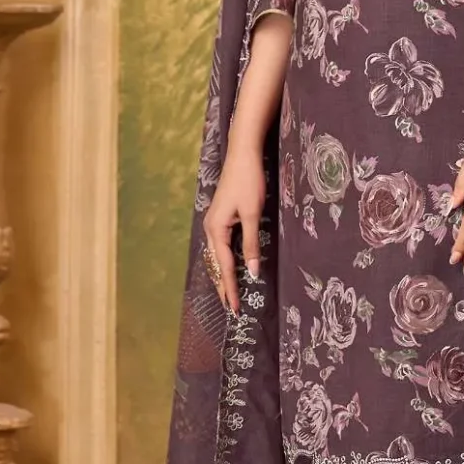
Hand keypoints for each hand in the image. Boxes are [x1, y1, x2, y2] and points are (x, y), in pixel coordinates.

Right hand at [203, 140, 266, 315]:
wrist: (243, 155)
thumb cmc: (249, 182)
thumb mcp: (253, 215)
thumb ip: (252, 244)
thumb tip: (253, 272)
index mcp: (216, 230)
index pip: (225, 267)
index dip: (231, 288)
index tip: (235, 308)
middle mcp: (210, 229)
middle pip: (217, 264)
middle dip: (223, 286)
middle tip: (231, 308)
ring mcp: (214, 223)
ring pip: (217, 256)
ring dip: (223, 275)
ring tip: (229, 294)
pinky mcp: (220, 218)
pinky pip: (220, 246)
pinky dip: (224, 261)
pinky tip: (229, 268)